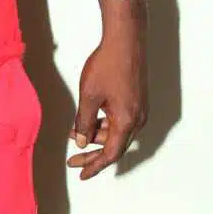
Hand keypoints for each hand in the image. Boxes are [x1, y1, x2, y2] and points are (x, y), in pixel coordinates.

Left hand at [68, 24, 147, 179]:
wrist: (125, 40)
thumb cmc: (108, 64)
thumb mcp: (89, 95)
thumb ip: (84, 121)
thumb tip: (82, 142)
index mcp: (126, 121)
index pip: (110, 154)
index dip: (95, 166)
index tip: (81, 174)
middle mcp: (137, 119)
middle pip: (114, 145)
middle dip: (93, 153)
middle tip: (73, 158)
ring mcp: (139, 109)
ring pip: (117, 132)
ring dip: (97, 135)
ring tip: (75, 133)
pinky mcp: (137, 99)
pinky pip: (121, 120)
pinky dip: (105, 123)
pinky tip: (89, 118)